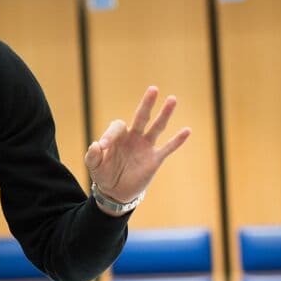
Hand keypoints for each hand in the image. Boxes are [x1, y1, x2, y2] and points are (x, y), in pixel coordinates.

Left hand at [84, 86, 189, 212]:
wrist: (116, 191)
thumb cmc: (104, 174)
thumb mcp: (94, 167)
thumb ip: (93, 156)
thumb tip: (96, 144)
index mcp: (117, 136)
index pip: (117, 127)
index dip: (110, 134)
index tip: (104, 146)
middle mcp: (133, 137)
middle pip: (141, 116)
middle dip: (147, 104)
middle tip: (153, 89)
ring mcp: (145, 147)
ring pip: (157, 127)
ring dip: (164, 114)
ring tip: (172, 99)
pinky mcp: (155, 159)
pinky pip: (168, 148)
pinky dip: (177, 140)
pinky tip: (187, 130)